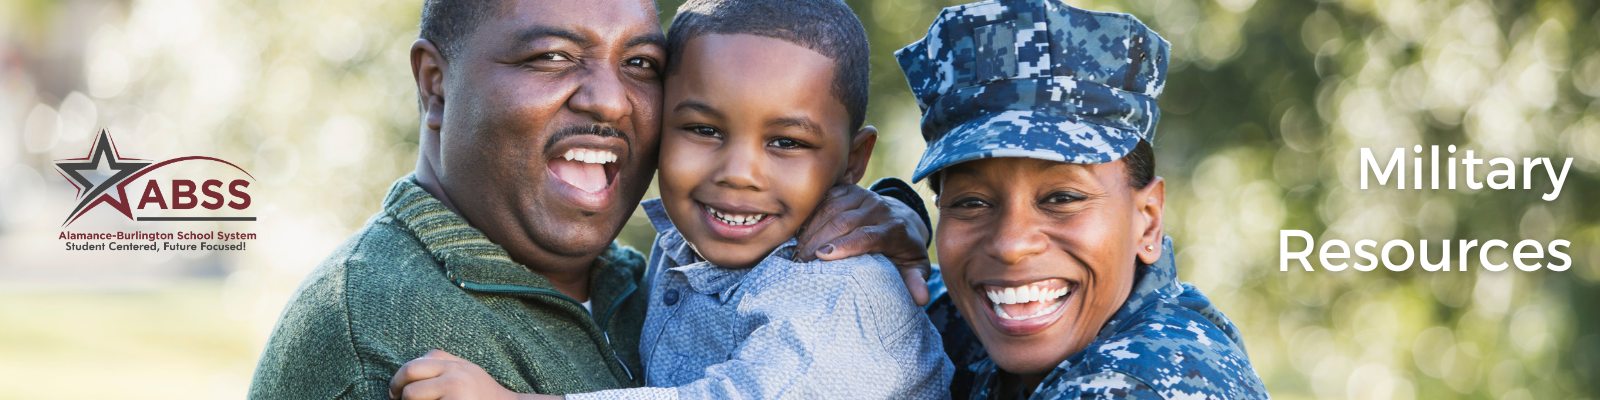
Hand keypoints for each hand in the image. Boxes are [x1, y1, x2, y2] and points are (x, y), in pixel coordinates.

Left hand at [390, 350, 553, 399]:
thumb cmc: (483, 393)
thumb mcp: (466, 370)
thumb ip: (442, 362)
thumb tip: (411, 366)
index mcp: (455, 366)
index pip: (413, 367)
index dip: (397, 380)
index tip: (395, 392)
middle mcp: (456, 379)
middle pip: (410, 384)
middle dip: (399, 395)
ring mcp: (456, 397)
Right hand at [796, 184, 932, 304]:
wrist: (903, 218)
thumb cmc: (903, 249)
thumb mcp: (914, 267)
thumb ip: (916, 281)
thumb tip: (921, 299)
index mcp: (894, 228)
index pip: (867, 235)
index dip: (845, 245)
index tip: (823, 257)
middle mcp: (878, 208)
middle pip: (844, 222)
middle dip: (819, 240)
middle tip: (800, 261)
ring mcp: (862, 196)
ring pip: (831, 208)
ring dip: (811, 229)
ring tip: (796, 250)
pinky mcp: (849, 190)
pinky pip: (825, 199)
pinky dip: (811, 214)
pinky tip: (799, 232)